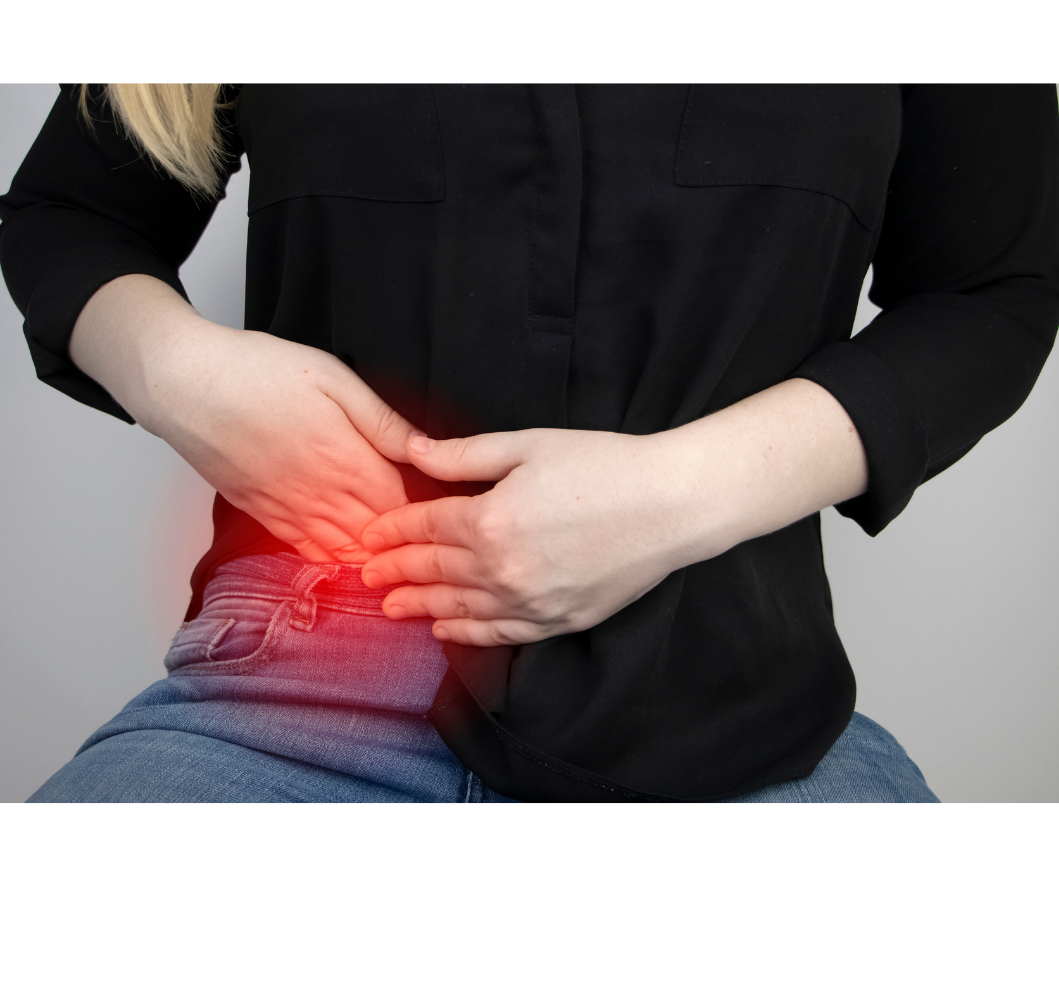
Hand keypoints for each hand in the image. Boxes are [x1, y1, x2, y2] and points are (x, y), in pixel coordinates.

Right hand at [70, 275, 414, 562]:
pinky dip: (329, 559)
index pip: (400, 504)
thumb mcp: (335, 379)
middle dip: (401, 542)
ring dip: (369, 558)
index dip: (423, 511)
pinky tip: (345, 562)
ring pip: (341, 549)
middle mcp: (320, 494)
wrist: (185, 385)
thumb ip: (382, 422)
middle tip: (424, 545)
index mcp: (346, 459)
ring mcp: (288, 508)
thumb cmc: (259, 371)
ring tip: (394, 562)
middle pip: (375, 534)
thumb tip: (426, 450)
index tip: (438, 512)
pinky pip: (304, 549)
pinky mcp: (261, 513)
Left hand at [359, 379, 868, 645]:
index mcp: (489, 520)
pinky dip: (466, 632)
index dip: (392, 530)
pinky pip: (498, 633)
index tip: (368, 535)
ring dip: (419, 606)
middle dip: (394, 571)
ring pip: (458, 608)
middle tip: (365, 576)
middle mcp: (501, 569)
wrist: (672, 505)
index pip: (424, 528)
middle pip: (433, 571)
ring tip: (390, 608)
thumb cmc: (605, 465)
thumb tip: (413, 451)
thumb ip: (466, 456)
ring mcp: (529, 601)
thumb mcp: (530, 446)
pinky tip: (445, 629)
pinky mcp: (557, 621)